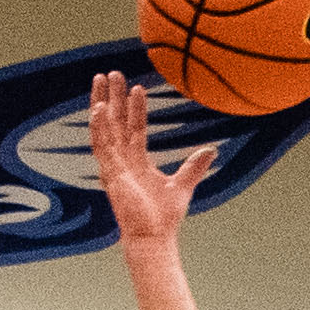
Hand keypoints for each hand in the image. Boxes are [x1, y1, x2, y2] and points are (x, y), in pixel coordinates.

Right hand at [92, 71, 218, 253]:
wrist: (153, 236)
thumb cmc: (164, 216)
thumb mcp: (182, 185)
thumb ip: (194, 166)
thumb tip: (211, 149)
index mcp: (136, 162)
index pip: (134, 128)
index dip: (134, 108)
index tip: (136, 87)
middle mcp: (121, 160)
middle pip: (114, 121)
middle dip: (111, 97)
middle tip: (110, 73)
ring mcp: (113, 166)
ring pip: (104, 128)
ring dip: (101, 103)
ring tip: (101, 79)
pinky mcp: (110, 174)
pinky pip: (101, 146)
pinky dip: (99, 127)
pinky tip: (98, 108)